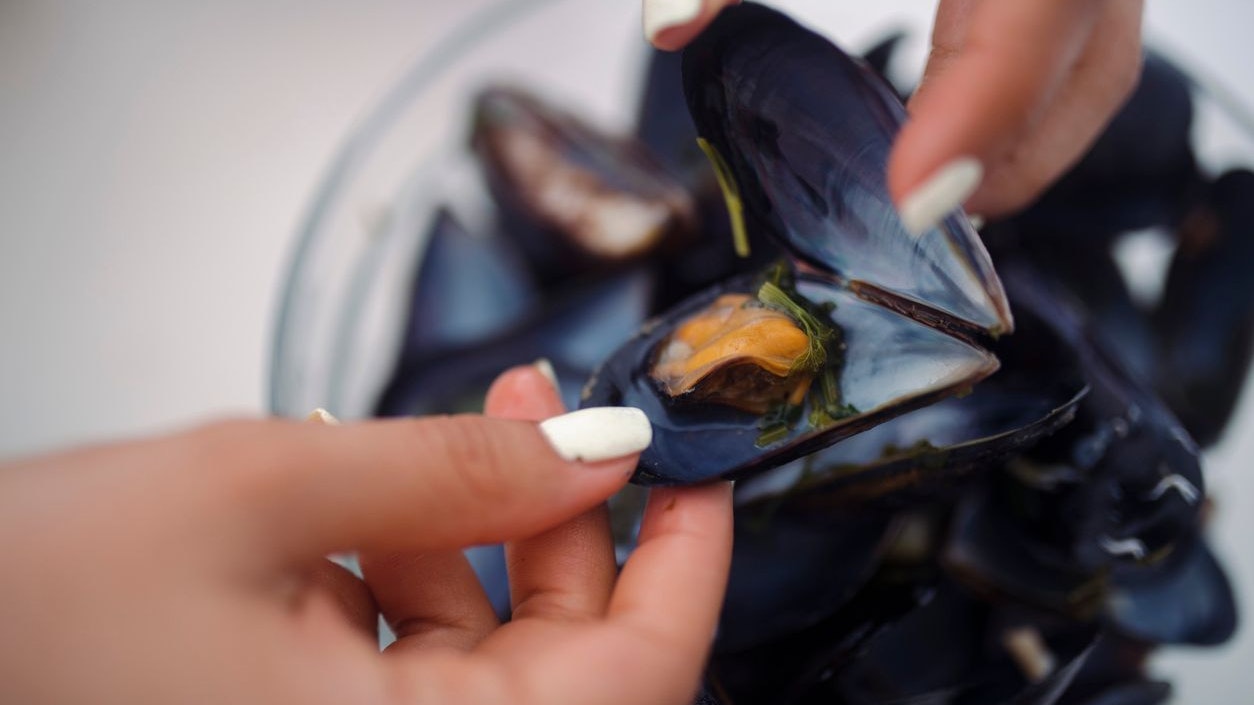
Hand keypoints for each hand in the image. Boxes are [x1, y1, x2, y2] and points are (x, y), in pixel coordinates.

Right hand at [0, 364, 732, 704]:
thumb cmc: (30, 602)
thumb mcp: (259, 493)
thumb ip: (453, 472)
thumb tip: (602, 447)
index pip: (639, 683)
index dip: (687, 567)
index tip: (700, 469)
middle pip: (570, 661)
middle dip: (570, 517)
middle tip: (551, 408)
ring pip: (492, 654)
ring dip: (488, 531)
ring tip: (466, 427)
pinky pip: (414, 664)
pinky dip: (414, 571)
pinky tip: (376, 497)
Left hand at [642, 0, 1143, 227]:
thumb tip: (669, 26)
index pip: (1042, 2)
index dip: (986, 109)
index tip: (917, 199)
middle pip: (1094, 45)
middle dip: (1011, 150)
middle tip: (919, 213)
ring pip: (1100, 43)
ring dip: (1022, 132)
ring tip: (934, 182)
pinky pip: (1075, 18)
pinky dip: (1020, 81)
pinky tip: (951, 111)